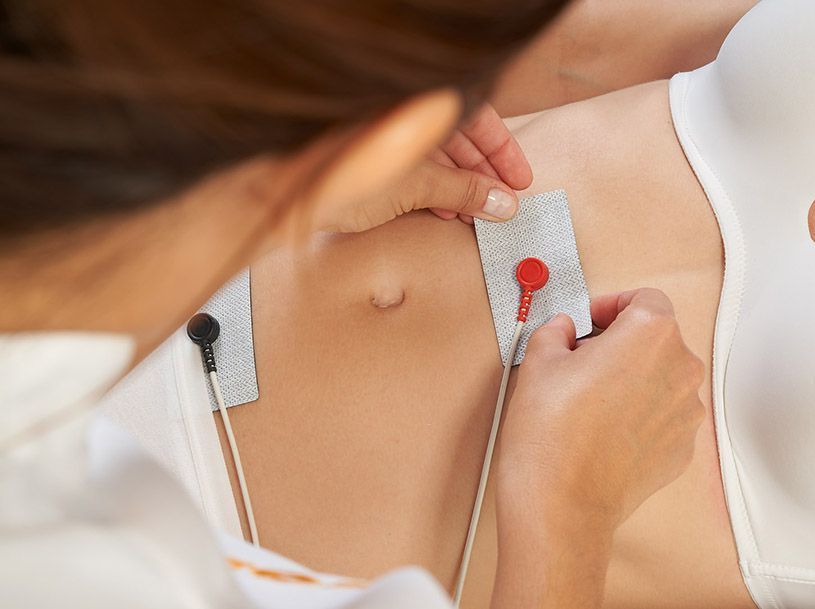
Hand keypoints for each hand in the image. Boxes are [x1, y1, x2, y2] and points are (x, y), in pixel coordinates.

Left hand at [324, 104, 531, 232]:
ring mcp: (386, 129)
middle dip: (482, 175)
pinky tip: (442, 212)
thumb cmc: (347, 171)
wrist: (288, 187)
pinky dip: (431, 187)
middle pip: (459, 136)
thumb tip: (503, 203)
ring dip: (459, 186)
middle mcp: (405, 108)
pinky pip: (413, 164)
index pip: (479, 116)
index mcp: (421, 99)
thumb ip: (465, 190)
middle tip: (501, 206)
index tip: (519, 181)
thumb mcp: (418, 183)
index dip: (503, 151)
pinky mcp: (370, 152)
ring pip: (436, 154)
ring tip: (474, 216)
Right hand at [490, 289, 704, 608]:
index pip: (644, 298)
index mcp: (650, 335)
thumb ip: (556, 331)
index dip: (612, 304)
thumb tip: (563, 331)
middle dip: (619, 341)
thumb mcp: (539, 361)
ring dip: (631, 377)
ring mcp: (685, 413)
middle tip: (580, 357)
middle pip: (656, 337)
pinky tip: (601, 427)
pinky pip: (662, 415)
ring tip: (588, 397)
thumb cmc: (551, 434)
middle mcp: (679, 369)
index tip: (589, 320)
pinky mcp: (681, 448)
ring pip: (660, 377)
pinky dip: (638, 412)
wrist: (561, 502)